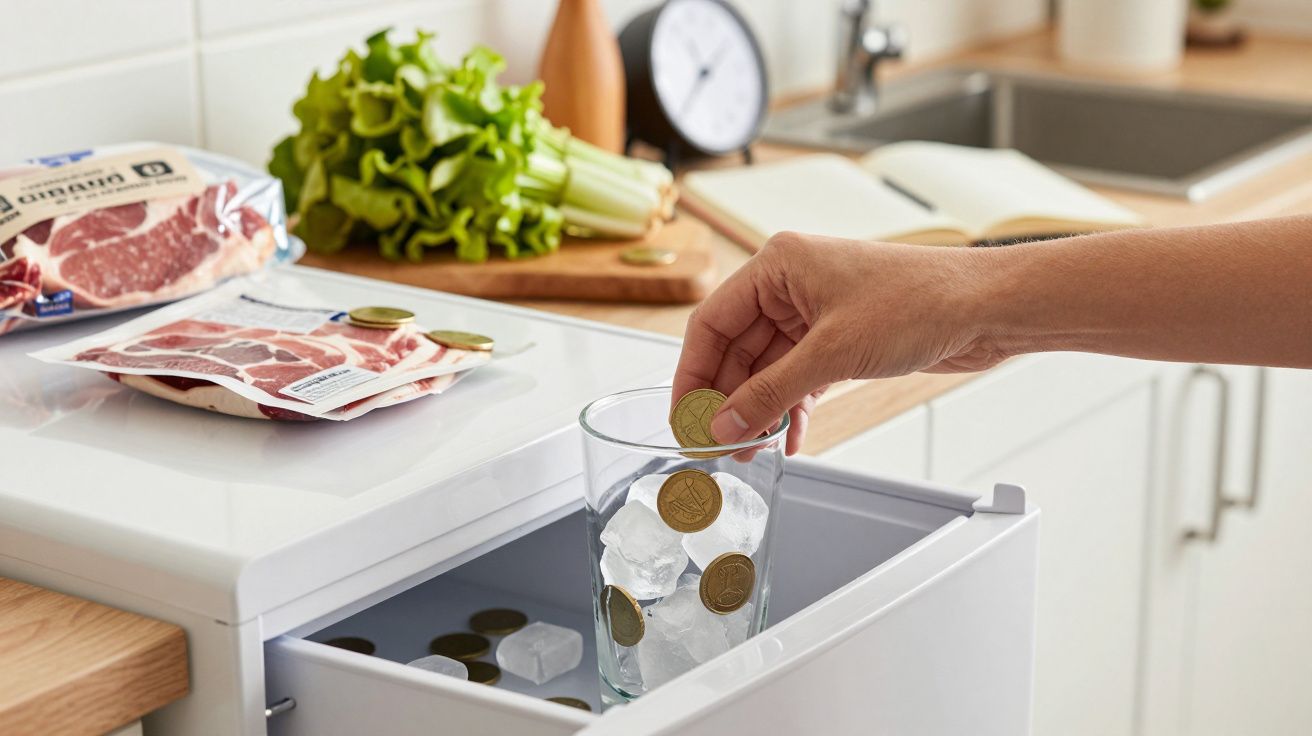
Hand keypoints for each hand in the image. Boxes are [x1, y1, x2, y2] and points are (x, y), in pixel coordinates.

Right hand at [673, 232, 1007, 453]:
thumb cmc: (921, 301)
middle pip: (735, 350)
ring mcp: (815, 312)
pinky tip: (787, 436)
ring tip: (751, 449)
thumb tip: (723, 424)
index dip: (692, 375)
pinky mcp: (839, 338)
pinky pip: (796, 377)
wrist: (986, 308)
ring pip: (766, 368)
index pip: (711, 323)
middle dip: (727, 400)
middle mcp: (791, 285)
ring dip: (758, 410)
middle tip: (718, 444)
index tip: (684, 419)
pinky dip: (789, 407)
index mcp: (778, 265)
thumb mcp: (832, 354)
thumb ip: (769, 394)